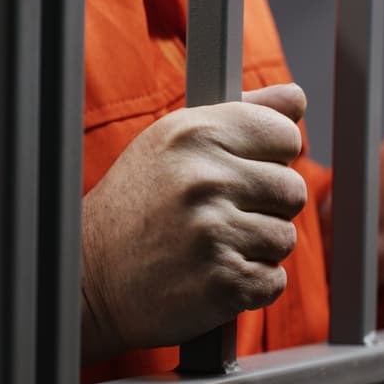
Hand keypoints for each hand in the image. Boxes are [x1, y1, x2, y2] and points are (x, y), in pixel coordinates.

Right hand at [81, 84, 307, 362]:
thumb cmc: (135, 207)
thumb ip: (241, 115)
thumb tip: (295, 98)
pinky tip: (210, 275)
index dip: (270, 158)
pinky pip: (274, 281)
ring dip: (256, 248)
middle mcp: (206, 179)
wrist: (88, 278)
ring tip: (210, 246)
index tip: (242, 172)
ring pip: (285, 237)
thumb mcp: (173, 143)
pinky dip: (249, 285)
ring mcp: (215, 233)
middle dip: (265, 207)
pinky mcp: (224, 283)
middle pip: (292, 190)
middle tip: (218, 216)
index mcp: (195, 133)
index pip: (286, 135)